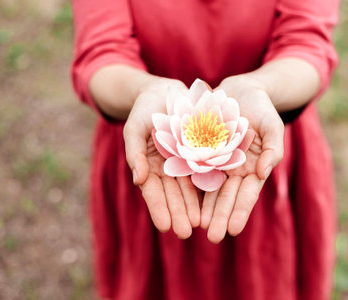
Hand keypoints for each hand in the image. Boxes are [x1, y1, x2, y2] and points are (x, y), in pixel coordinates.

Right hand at [123, 79, 200, 238]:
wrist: (166, 91)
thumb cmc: (144, 109)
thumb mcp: (135, 128)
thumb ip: (135, 153)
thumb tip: (138, 180)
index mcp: (148, 165)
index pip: (153, 192)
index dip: (158, 208)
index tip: (164, 226)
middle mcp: (167, 168)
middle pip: (173, 194)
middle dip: (178, 213)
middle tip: (185, 233)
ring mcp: (184, 161)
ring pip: (189, 188)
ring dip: (193, 206)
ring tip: (200, 224)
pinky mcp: (200, 152)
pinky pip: (204, 171)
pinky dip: (207, 186)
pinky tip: (213, 201)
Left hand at [200, 75, 283, 242]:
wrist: (240, 91)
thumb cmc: (261, 108)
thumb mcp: (272, 125)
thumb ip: (273, 148)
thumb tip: (263, 172)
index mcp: (254, 167)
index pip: (248, 194)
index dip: (241, 211)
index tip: (233, 229)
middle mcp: (235, 169)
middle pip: (228, 197)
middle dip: (221, 216)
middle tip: (213, 238)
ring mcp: (219, 162)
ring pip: (211, 189)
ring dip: (206, 208)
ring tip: (198, 226)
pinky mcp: (203, 152)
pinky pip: (197, 171)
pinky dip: (193, 186)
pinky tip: (186, 201)